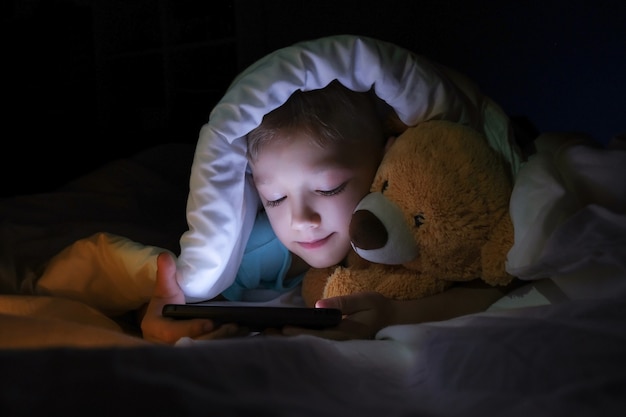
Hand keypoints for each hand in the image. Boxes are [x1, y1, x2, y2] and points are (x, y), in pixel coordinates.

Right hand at [140, 252, 244, 343]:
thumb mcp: (164, 290)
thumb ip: (166, 275)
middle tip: (233, 326)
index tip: (209, 322)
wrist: (164, 323)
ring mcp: (180, 353)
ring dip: (222, 341)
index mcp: (156, 330)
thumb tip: (165, 257)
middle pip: (191, 345)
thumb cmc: (165, 305)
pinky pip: (209, 353)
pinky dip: (225, 346)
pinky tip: (240, 337)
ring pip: (202, 351)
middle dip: (213, 337)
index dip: (192, 328)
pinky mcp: (193, 356)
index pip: (173, 333)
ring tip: (239, 330)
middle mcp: (166, 346)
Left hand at [280, 291, 395, 339]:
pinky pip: (316, 340)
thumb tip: (319, 306)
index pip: (318, 335)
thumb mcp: (366, 299)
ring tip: (270, 331)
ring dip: (291, 337)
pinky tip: (287, 331)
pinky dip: (300, 336)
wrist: (393, 320)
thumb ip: (344, 303)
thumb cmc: (379, 308)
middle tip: (267, 330)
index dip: (300, 332)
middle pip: (310, 342)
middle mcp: (340, 342)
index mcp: (346, 334)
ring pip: (311, 343)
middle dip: (289, 337)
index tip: (283, 328)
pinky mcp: (336, 341)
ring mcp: (338, 344)